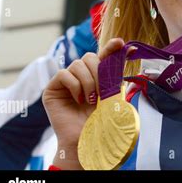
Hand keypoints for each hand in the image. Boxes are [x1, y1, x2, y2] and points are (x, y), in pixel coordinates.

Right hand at [42, 38, 125, 168]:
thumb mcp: (112, 95)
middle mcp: (80, 76)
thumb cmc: (99, 120)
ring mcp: (65, 81)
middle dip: (98, 71)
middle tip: (101, 91)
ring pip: (77, 64)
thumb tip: (129, 51)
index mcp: (95, 76)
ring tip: (90, 99)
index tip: (121, 43)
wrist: (86, 139)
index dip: (111, 48)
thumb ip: (116, 75)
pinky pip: (64, 74)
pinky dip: (74, 86)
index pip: (102, 56)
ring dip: (88, 81)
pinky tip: (78, 100)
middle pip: (89, 57)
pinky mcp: (52, 88)